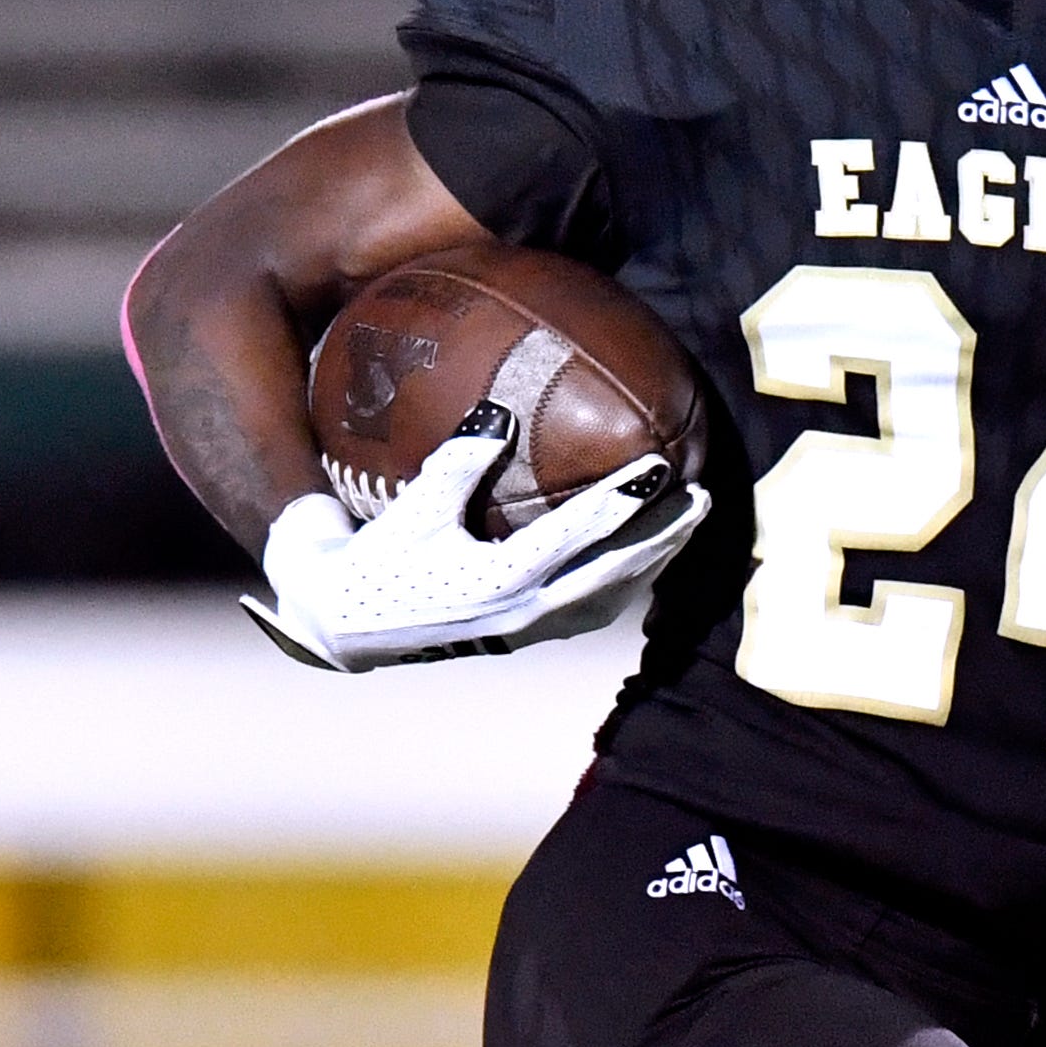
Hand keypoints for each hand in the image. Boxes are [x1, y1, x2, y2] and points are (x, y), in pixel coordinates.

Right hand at [242, 411, 703, 671]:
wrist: (344, 626)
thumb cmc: (373, 560)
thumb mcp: (410, 510)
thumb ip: (456, 463)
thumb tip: (498, 412)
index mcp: (498, 585)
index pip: (579, 539)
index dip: (624, 502)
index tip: (661, 466)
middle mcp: (523, 615)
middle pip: (615, 575)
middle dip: (663, 536)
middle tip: (701, 493)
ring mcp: (527, 630)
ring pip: (610, 597)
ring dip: (652, 560)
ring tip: (686, 520)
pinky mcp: (522, 635)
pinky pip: (590, 607)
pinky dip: (623, 578)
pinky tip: (639, 553)